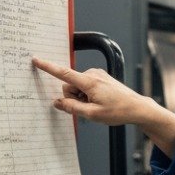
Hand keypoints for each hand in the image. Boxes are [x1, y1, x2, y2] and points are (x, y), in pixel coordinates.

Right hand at [32, 57, 174, 155]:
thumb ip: (72, 108)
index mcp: (89, 82)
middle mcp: (93, 74)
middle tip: (88, 108)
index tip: (36, 60)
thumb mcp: (92, 114)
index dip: (48, 67)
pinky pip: (86, 86)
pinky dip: (88, 95)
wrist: (137, 108)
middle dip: (73, 97)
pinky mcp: (101, 78)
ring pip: (78, 87)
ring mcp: (98, 75)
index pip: (63, 73)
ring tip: (97, 105)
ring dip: (82, 98)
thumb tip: (58, 103)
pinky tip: (100, 102)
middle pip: (70, 85)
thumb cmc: (118, 111)